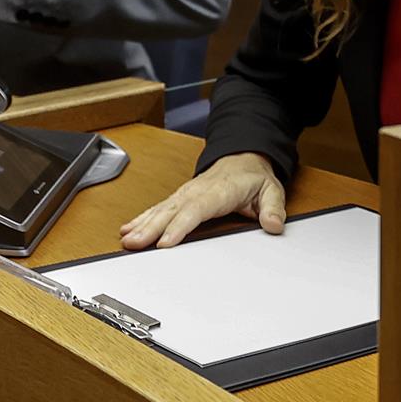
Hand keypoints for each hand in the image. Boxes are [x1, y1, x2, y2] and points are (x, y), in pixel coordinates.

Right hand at [119, 153, 285, 249]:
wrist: (244, 157)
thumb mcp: (272, 191)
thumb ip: (273, 209)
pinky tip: (129, 229)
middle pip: (171, 211)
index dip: (179, 226)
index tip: (165, 242)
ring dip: (142, 224)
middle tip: (134, 244)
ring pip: (160, 209)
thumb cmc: (254, 177)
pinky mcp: (179, 197)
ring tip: (126, 239)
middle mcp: (196, 191)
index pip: (195, 210)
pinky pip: (159, 208)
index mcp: (218, 191)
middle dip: (150, 228)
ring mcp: (185, 193)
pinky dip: (142, 218)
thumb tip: (274, 224)